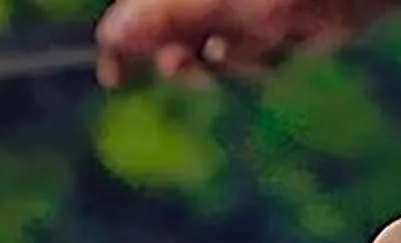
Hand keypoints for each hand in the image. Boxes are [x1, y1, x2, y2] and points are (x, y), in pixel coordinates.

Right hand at [93, 0, 381, 82]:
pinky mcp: (284, 17)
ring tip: (267, 40)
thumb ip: (165, 16)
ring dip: (234, 57)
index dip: (124, 39)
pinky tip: (289, 42)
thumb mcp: (225, 1)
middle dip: (184, 53)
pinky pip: (255, 52)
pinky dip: (266, 57)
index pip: (141, 5)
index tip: (116, 77)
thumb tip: (111, 34)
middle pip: (175, 28)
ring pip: (216, 46)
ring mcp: (253, 5)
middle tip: (193, 67)